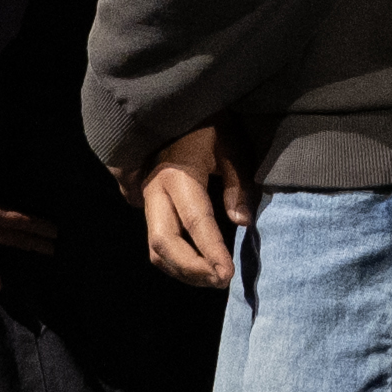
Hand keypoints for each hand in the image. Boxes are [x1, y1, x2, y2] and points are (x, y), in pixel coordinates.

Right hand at [131, 124, 245, 288]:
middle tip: (221, 281)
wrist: (174, 110)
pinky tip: (200, 268)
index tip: (228, 274)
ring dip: (183, 271)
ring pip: (156, 249)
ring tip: (213, 279)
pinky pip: (158, 243)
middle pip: (163, 243)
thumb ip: (237, 184)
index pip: (196, 222)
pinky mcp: (151, 209)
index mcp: (177, 176)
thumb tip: (242, 222)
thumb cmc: (209, 127)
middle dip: (191, 269)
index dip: (212, 252)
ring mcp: (149, 202)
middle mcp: (156, 192)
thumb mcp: (230, 147)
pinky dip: (177, 262)